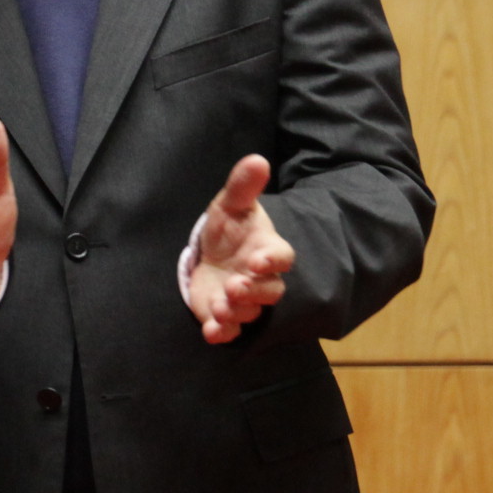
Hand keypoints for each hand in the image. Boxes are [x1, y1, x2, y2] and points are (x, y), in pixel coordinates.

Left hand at [187, 155, 293, 344]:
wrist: (212, 253)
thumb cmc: (229, 228)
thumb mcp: (231, 205)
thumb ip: (243, 187)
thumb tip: (256, 159)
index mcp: (267, 251)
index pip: (281, 258)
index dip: (273, 260)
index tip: (259, 259)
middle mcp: (260, 279)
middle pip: (269, 291)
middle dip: (253, 291)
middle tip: (235, 286)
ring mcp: (243, 299)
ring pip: (249, 312)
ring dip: (235, 312)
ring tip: (220, 305)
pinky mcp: (225, 315)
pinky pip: (229, 330)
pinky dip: (221, 333)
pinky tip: (210, 332)